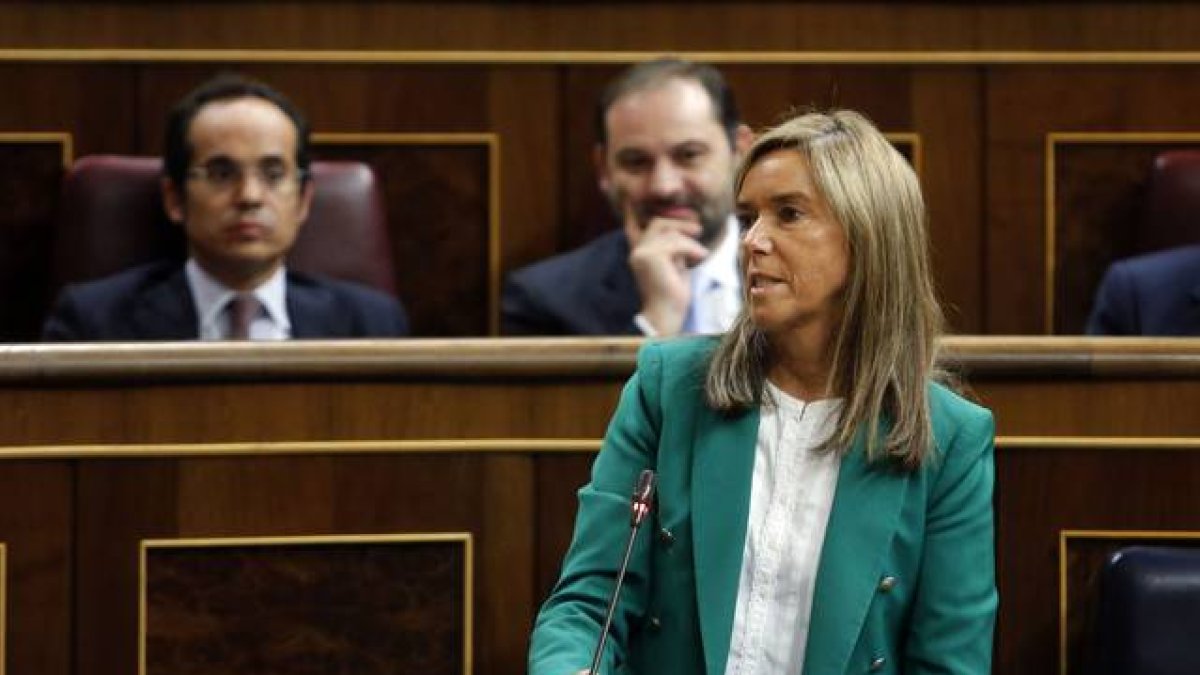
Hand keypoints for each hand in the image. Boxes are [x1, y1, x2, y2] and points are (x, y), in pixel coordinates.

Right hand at [624, 202, 709, 335]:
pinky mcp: (650, 258)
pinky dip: (693, 249)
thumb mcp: (676, 265)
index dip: (630, 209)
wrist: (666, 317)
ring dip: (689, 239)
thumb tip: (689, 226)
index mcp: (640, 252)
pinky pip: (677, 242)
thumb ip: (676, 247)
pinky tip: (698, 259)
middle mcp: (637, 250)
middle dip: (680, 222)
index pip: (632, 225)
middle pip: (659, 222)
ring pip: (669, 230)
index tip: (625, 194)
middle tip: (698, 229)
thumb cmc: (673, 294)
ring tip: (698, 253)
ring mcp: (641, 253)